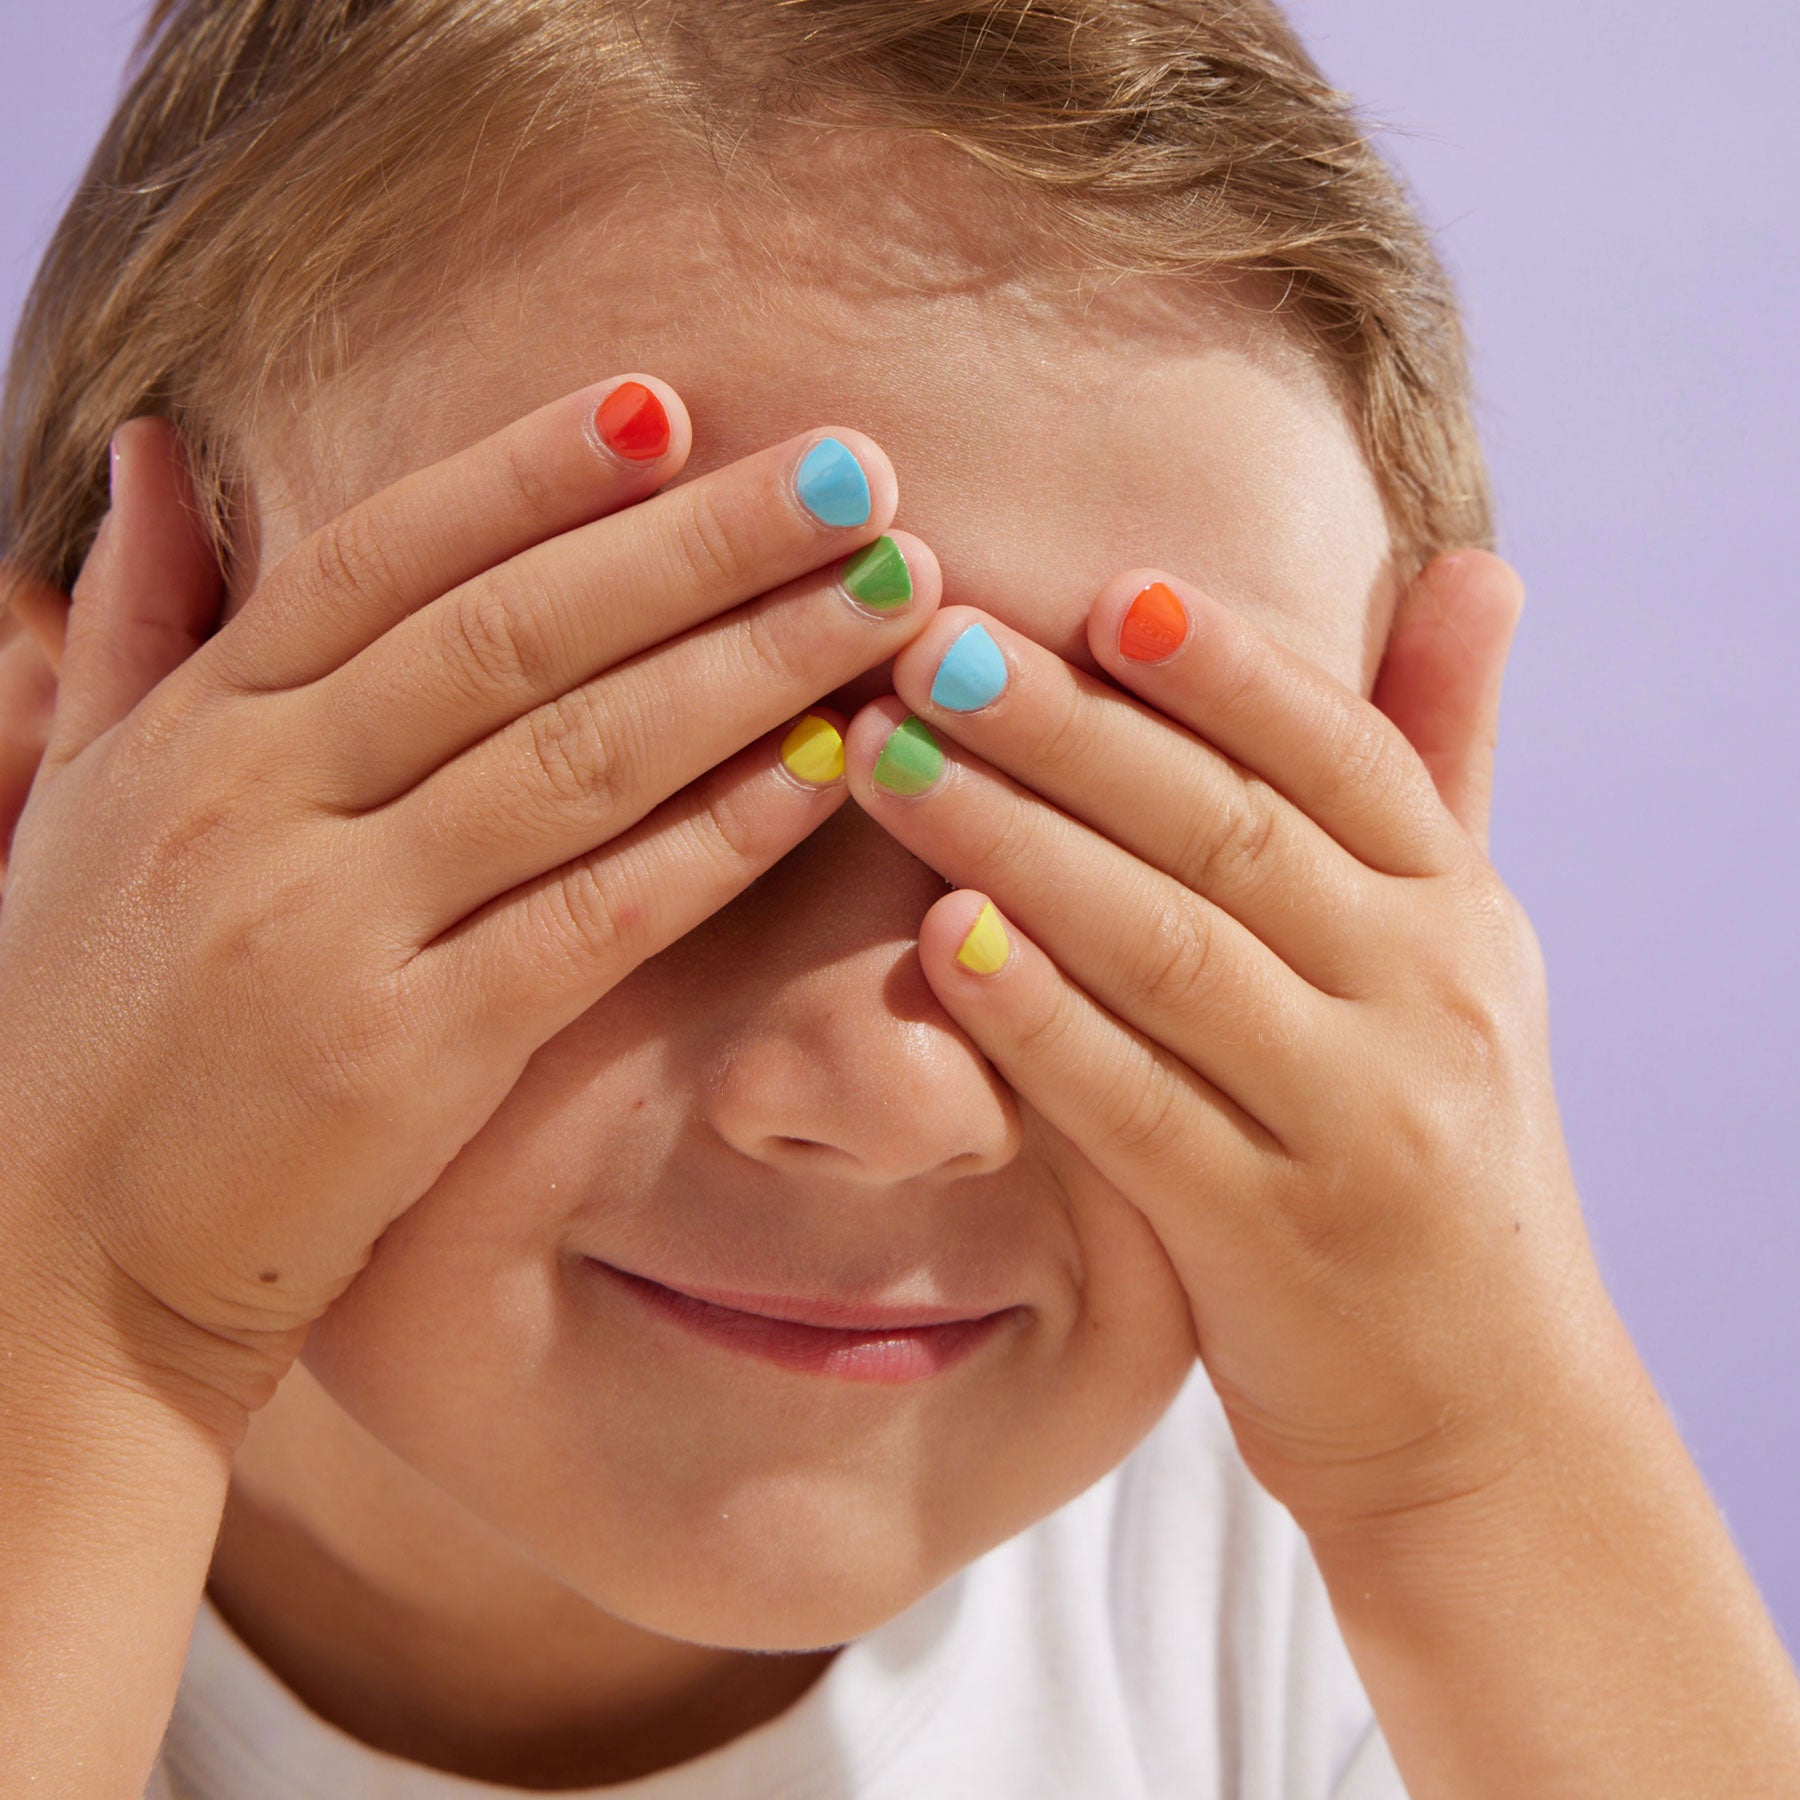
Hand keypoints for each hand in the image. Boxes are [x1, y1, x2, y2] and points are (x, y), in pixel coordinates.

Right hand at [0, 382, 937, 1432]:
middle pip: (516, 631)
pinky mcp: (401, 1058)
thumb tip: (160, 449)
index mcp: (192, 729)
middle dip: (703, 542)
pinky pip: (591, 918)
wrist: (34, 1266)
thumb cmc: (76, 1030)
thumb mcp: (70, 803)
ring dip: (749, 664)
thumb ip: (131, 629)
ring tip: (885, 596)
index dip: (537, 470)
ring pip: (575, 757)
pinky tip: (824, 772)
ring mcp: (329, 928)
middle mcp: (256, 800)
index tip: (677, 405)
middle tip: (858, 474)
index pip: (386, 555)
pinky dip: (714, 837)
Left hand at [844, 561, 1623, 1534]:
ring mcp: (1352, 1124)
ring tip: (892, 758)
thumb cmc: (1435, 1142)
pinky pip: (1132, 1105)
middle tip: (935, 648)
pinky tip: (942, 938)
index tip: (1105, 592)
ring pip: (1169, 949)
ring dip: (1020, 843)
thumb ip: (1444, 762)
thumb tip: (1474, 564)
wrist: (1486, 1406)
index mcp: (1461, 915)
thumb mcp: (1464, 951)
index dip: (1226, 667)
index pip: (1344, 755)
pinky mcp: (1267, 1238)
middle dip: (1070, 731)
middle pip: (1229, 833)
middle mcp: (1425, 1001)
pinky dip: (1036, 1015)